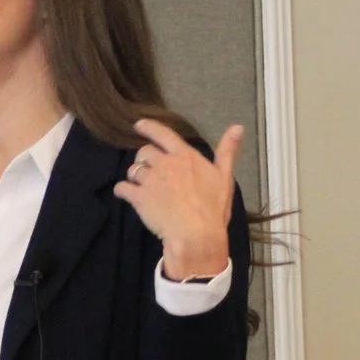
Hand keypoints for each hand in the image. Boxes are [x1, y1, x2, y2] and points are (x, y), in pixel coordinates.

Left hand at [112, 121, 240, 280]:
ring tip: (141, 185)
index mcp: (185, 156)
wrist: (197, 234)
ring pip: (133, 170)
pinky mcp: (138, 197)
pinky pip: (122, 188)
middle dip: (144, 159)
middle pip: (144, 152)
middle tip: (148, 170)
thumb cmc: (213, 208)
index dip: (149, 128)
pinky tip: (124, 194)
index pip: (163, 134)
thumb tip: (238, 126)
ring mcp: (150, 180)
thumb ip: (227, 151)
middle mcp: (165, 163)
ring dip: (134, 175)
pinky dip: (122, 190)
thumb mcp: (225, 177)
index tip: (138, 125)